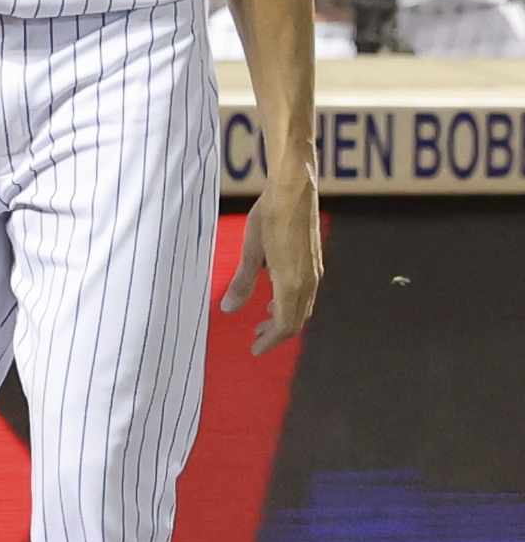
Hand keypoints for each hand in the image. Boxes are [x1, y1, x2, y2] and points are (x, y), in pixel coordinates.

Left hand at [220, 174, 321, 354]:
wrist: (294, 191)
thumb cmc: (269, 218)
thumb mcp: (250, 252)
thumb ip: (241, 283)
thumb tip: (228, 310)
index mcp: (292, 284)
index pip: (285, 325)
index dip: (270, 341)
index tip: (255, 350)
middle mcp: (308, 282)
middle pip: (297, 320)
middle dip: (276, 333)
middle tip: (256, 339)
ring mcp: (314, 271)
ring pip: (303, 307)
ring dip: (284, 317)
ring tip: (262, 320)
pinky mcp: (314, 261)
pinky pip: (306, 292)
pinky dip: (291, 302)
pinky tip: (274, 295)